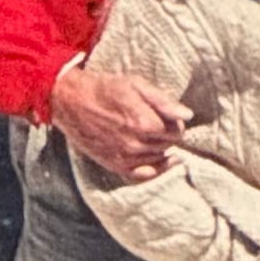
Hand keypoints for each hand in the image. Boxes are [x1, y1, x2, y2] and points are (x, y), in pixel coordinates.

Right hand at [49, 66, 190, 179]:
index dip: (175, 122)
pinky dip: (156, 169)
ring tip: (152, 135)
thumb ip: (163, 102)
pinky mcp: (115, 165)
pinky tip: (165, 160)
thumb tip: (187, 115)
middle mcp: (135, 144)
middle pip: (168, 144)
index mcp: (144, 123)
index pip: (177, 131)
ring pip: (158, 158)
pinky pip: (143, 175)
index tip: (169, 116)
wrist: (71, 102)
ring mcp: (125, 157)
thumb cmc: (105, 89)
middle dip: (168, 134)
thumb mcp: (136, 85)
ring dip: (160, 148)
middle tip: (159, 123)